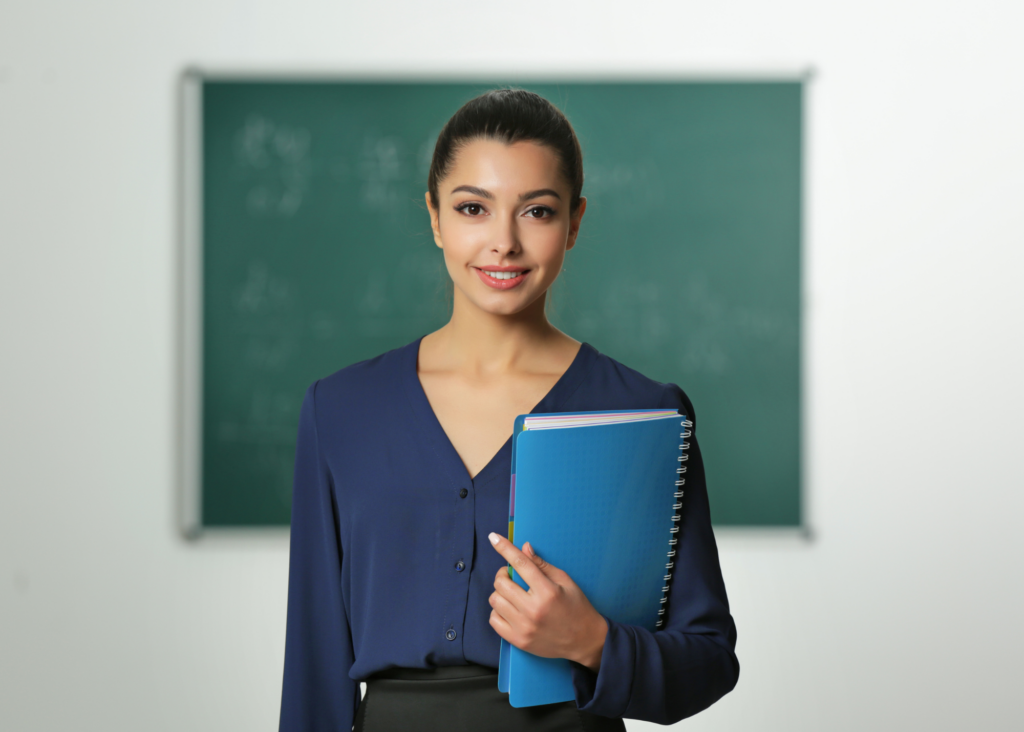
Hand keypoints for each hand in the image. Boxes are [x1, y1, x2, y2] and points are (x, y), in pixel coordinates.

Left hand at [487, 532, 607, 672]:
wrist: (584, 641)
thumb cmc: (577, 608)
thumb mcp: (565, 581)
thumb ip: (542, 565)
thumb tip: (524, 548)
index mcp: (548, 592)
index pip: (521, 564)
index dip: (505, 548)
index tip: (494, 537)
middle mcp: (534, 610)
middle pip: (502, 582)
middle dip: (503, 574)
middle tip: (512, 575)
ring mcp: (524, 627)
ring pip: (495, 600)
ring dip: (500, 592)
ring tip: (511, 593)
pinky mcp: (518, 641)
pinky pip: (494, 620)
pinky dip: (497, 611)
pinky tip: (509, 608)